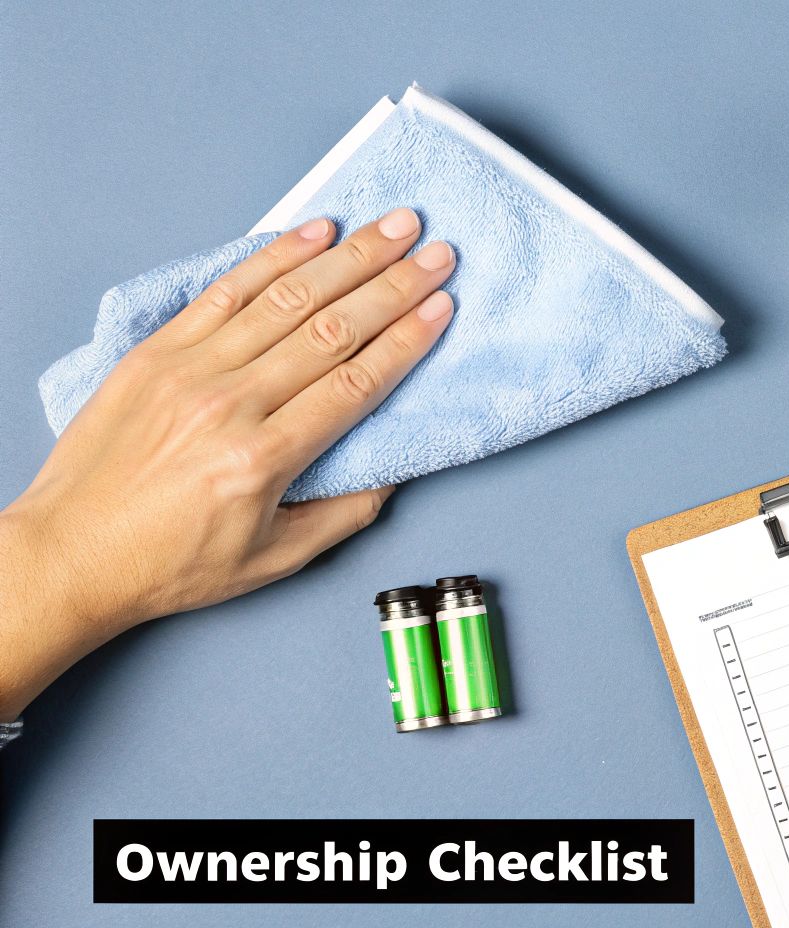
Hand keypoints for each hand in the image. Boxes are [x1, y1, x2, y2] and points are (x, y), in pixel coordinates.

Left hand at [0, 209, 453, 717]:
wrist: (70, 553)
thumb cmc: (169, 563)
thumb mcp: (275, 559)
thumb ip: (343, 513)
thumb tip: (392, 469)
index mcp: (262, 459)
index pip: (355, 382)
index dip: (406, 340)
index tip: (441, 307)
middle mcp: (227, 404)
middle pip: (331, 329)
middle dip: (394, 286)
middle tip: (437, 254)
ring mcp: (188, 370)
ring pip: (285, 299)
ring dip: (348, 257)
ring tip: (393, 228)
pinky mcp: (156, 352)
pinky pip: (225, 292)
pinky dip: (272, 257)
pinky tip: (314, 232)